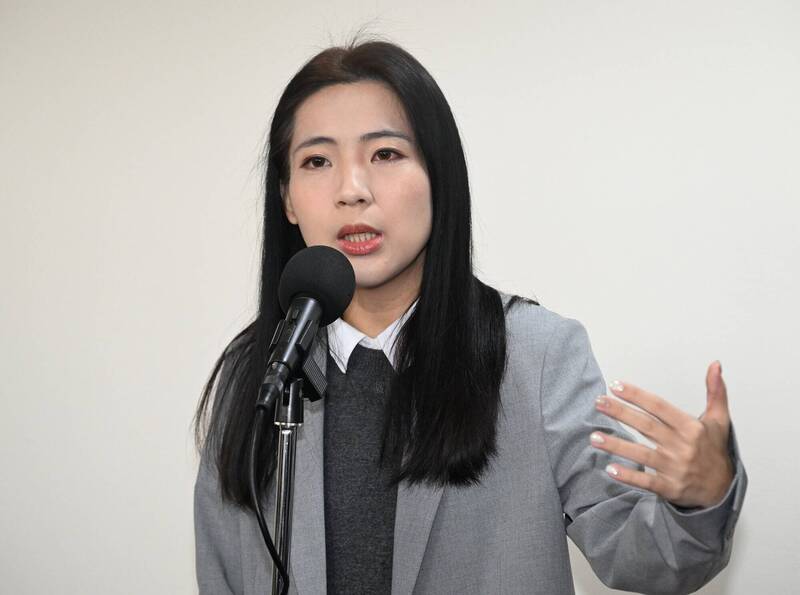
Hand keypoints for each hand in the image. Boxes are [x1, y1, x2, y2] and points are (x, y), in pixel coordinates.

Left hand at [590, 361, 734, 508]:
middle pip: (646, 426)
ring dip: (616, 445)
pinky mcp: (669, 487)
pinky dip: (628, 476)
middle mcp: (682, 446)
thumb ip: (715, 391)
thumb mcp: (719, 419)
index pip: (659, 407)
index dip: (637, 396)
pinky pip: (646, 481)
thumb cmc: (714, 449)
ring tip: (594, 436)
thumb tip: (715, 364)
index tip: (616, 386)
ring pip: (641, 454)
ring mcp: (675, 468)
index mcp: (691, 427)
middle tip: (599, 402)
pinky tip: (610, 468)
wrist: (723, 488)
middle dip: (620, 413)